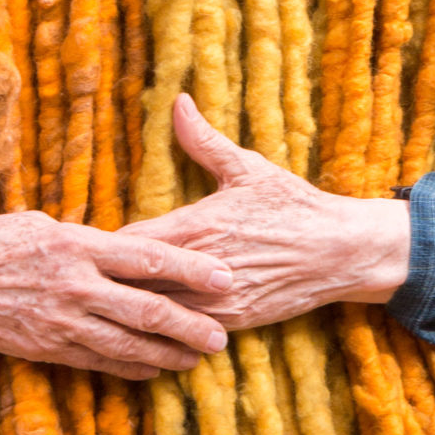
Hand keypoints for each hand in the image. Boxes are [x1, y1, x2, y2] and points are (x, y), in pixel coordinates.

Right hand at [0, 211, 231, 377]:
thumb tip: (122, 247)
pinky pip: (97, 362)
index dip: (192, 270)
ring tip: (198, 358)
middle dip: (190, 324)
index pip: (148, 258)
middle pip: (146, 309)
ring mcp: (60, 323)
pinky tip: (153, 370)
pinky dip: (129, 368)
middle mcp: (74, 287)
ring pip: (126, 344)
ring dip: (167, 353)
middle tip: (223, 336)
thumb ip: (85, 241)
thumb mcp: (40, 225)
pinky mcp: (46, 348)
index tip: (226, 276)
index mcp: (76, 246)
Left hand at [118, 94, 410, 331]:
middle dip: (114, 278)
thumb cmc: (294, 206)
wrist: (342, 251)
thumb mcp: (248, 168)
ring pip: (155, 312)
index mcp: (195, 226)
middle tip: (95, 275)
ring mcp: (216, 300)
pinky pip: (184, 331)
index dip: (105, 246)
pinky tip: (151, 323)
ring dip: (136, 305)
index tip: (92, 244)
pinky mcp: (231, 322)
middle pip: (133, 282)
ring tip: (114, 301)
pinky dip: (166, 326)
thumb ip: (203, 141)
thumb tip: (178, 103)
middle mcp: (200, 267)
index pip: (127, 243)